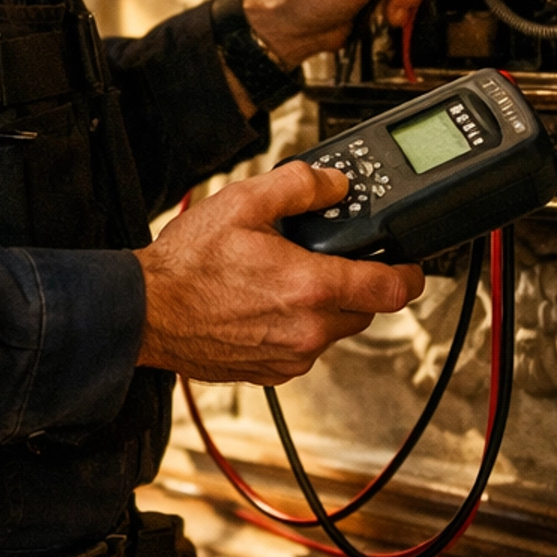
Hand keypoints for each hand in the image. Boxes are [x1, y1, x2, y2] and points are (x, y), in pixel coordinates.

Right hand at [135, 163, 424, 384]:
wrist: (146, 312)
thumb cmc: (187, 266)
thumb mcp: (243, 202)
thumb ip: (300, 186)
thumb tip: (335, 184)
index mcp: (310, 287)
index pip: (392, 289)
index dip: (410, 273)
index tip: (409, 265)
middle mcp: (308, 330)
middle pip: (365, 309)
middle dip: (355, 284)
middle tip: (328, 260)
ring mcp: (290, 356)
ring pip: (333, 330)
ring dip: (323, 307)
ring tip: (284, 280)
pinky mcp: (272, 372)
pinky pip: (304, 348)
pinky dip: (297, 328)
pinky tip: (265, 305)